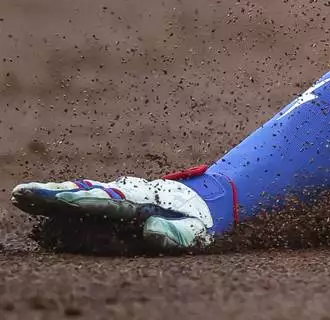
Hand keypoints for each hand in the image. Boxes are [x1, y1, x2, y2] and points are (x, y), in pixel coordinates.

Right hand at [11, 175, 213, 252]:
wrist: (209, 199)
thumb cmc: (199, 222)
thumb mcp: (194, 232)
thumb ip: (173, 234)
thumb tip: (151, 232)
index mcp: (141, 203)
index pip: (103, 204)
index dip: (77, 203)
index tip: (55, 200)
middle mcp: (126, 195)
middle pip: (84, 194)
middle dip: (54, 195)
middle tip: (22, 193)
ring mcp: (121, 195)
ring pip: (82, 193)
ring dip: (53, 195)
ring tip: (24, 195)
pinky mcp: (118, 199)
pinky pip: (88, 196)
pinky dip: (67, 195)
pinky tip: (47, 198)